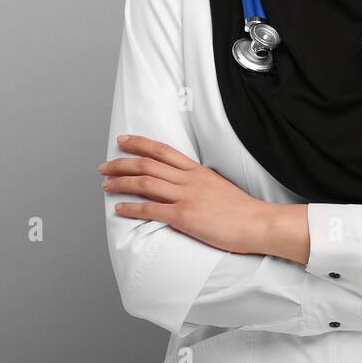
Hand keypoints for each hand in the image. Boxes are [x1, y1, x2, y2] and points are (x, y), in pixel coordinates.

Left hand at [100, 134, 266, 254]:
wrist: (257, 222)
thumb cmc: (242, 210)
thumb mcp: (220, 186)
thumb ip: (200, 183)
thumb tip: (186, 185)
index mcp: (198, 171)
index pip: (163, 150)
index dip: (140, 143)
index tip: (123, 140)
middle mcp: (189, 180)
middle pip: (148, 164)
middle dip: (121, 163)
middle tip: (104, 166)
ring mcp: (186, 197)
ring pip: (145, 183)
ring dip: (121, 183)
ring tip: (105, 185)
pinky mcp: (184, 217)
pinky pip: (151, 210)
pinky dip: (131, 208)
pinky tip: (119, 209)